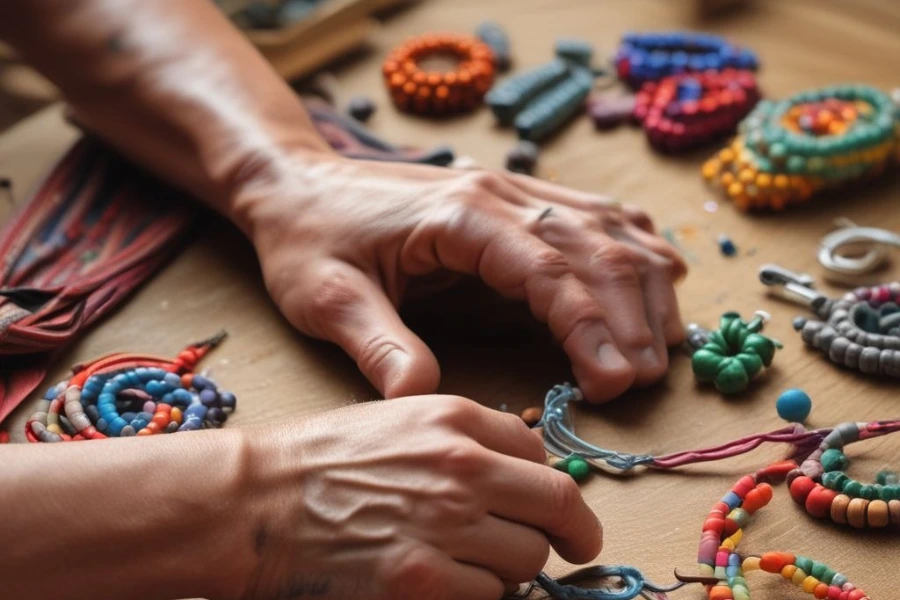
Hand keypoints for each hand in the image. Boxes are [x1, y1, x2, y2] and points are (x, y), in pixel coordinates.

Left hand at [235, 156, 685, 401]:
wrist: (301, 185)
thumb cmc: (310, 241)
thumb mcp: (325, 297)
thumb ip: (376, 344)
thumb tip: (424, 398)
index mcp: (460, 215)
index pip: (548, 268)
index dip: (590, 326)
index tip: (611, 383)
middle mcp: (500, 193)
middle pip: (596, 247)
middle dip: (629, 317)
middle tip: (640, 383)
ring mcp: (514, 189)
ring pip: (611, 228)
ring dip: (644, 287)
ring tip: (661, 350)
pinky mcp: (517, 198)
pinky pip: (597, 216)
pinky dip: (635, 250)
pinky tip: (655, 282)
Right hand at [235, 395, 601, 599]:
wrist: (256, 503)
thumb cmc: (320, 461)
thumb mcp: (398, 421)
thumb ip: (464, 440)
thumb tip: (521, 470)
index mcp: (454, 419)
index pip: (541, 455)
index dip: (550, 485)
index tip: (553, 507)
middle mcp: (459, 466)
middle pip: (557, 505)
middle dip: (571, 531)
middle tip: (573, 546)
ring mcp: (443, 526)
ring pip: (527, 559)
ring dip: (512, 567)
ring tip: (475, 565)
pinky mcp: (421, 583)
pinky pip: (489, 597)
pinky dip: (477, 596)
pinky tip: (445, 584)